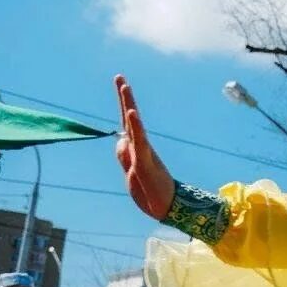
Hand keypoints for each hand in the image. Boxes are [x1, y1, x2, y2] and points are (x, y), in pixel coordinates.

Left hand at [114, 75, 176, 219]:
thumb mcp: (130, 173)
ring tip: (124, 86)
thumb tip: (120, 139)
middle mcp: (141, 147)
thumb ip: (124, 156)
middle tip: (119, 77)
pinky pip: (139, 141)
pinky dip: (136, 127)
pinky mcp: (145, 161)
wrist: (167, 208)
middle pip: (129, 118)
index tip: (121, 85)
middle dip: (124, 98)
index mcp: (136, 149)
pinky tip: (132, 113)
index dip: (123, 105)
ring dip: (128, 105)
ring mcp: (143, 153)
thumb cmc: (150, 193)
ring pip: (134, 126)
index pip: (127, 124)